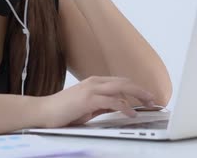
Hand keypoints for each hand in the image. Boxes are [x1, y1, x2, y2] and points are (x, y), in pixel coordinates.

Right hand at [34, 76, 155, 127]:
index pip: (121, 82)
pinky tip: (131, 113)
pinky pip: (112, 101)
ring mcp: (92, 89)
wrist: (43, 112)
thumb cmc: (63, 111)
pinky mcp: (88, 99)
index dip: (136, 88)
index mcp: (95, 82)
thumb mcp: (87, 107)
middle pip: (125, 82)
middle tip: (154, 99)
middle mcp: (95, 82)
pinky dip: (125, 107)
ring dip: (138, 96)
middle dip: (142, 90)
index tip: (147, 97)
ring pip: (122, 88)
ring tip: (149, 104)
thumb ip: (102, 105)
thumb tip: (119, 107)